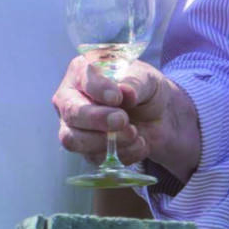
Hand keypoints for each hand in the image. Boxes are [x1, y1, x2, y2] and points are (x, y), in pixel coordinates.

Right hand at [53, 56, 169, 167]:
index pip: (82, 78)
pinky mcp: (85, 150)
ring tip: (134, 134)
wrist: (157, 117)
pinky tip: (139, 143)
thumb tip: (126, 91)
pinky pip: (94, 158)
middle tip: (123, 120)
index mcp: (82, 71)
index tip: (117, 97)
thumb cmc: (144, 89)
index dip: (98, 89)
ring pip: (74, 140)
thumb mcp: (147, 79)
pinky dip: (120, 154)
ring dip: (106, 141)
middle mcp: (71, 98)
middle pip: (71, 112)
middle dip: (98, 119)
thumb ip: (135, 83)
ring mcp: (74, 126)